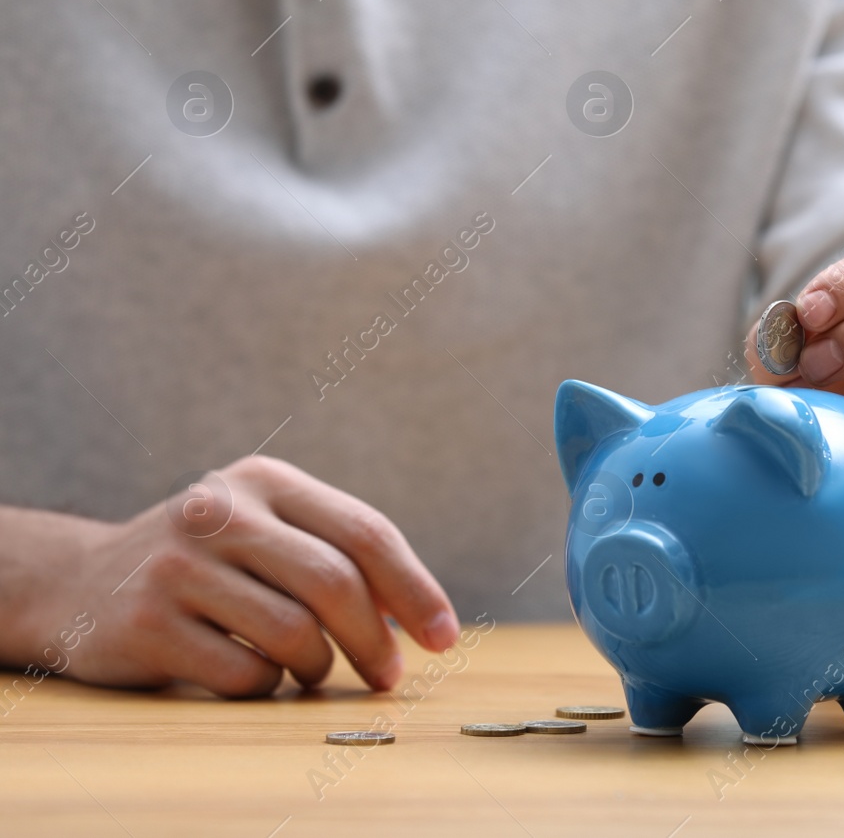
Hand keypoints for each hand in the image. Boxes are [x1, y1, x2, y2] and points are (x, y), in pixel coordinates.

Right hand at [0, 455, 458, 697]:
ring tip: (311, 669)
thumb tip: (420, 614)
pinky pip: (243, 672)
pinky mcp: (147, 622)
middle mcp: (219, 513)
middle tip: (389, 675)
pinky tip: (254, 673)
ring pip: (293, 632)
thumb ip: (336, 554)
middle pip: (334, 582)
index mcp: (265, 481)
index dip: (415, 589)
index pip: (365, 531)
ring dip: (318, 665)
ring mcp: (178, 566)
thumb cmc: (204, 564)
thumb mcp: (264, 531)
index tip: (444, 637)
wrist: (75, 583)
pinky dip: (266, 685)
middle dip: (376, 639)